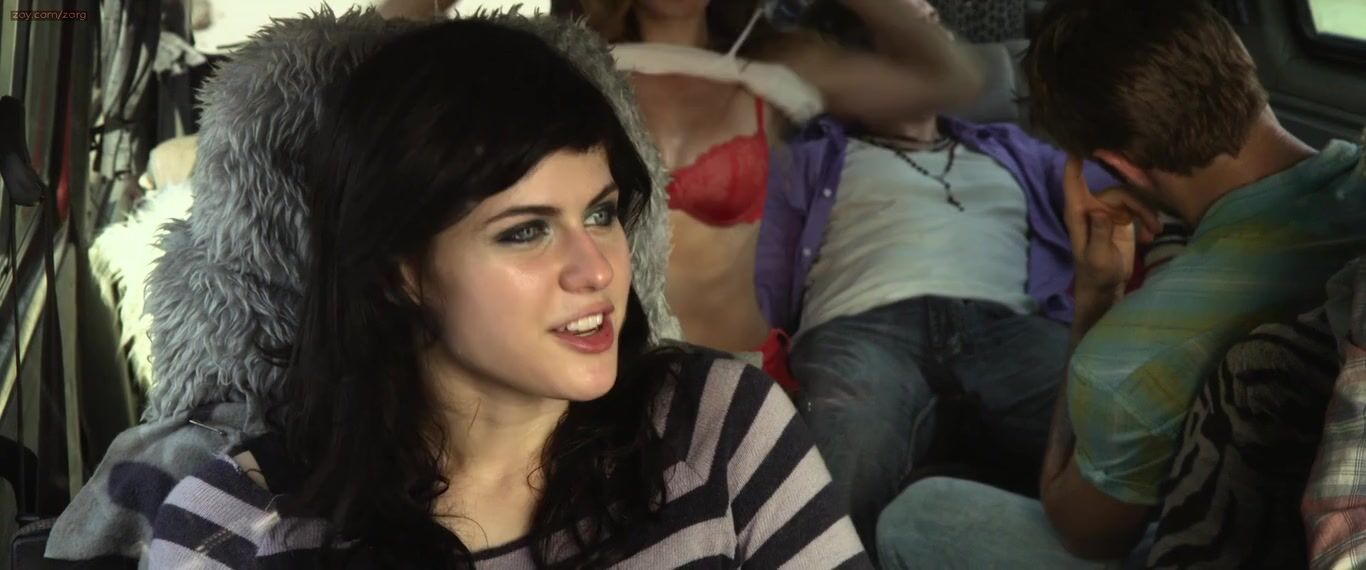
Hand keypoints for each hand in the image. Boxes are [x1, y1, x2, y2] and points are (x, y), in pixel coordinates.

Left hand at [1062, 156, 1159, 297]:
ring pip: (1132, 199)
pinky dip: (1147, 220)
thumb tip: (1100, 210)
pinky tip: (1151, 235)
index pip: (1073, 183)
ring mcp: (1107, 211)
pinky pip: (1138, 208)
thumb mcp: (1098, 256)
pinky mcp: (1122, 218)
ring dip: (1146, 214)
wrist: (1106, 287)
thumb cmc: (1096, 273)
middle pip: (1117, 191)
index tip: (1078, 145)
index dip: (1073, 163)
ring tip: (1155, 232)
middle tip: (1154, 221)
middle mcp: (1091, 207)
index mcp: (1078, 213)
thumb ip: (1100, 234)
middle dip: (1137, 203)